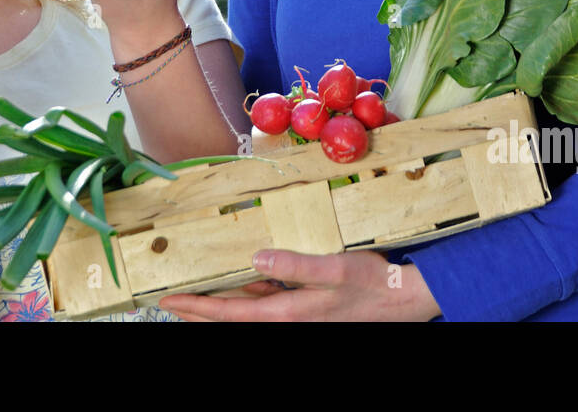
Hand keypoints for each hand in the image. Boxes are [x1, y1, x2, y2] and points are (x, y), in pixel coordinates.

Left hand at [158, 249, 442, 321]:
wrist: (406, 300)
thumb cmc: (375, 285)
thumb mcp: (337, 269)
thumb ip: (296, 265)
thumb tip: (256, 258)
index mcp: (289, 314)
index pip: (231, 314)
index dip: (198, 308)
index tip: (171, 301)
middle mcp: (289, 319)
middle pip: (233, 318)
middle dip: (200, 312)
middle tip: (171, 302)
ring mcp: (298, 316)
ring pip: (249, 311)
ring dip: (221, 305)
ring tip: (196, 295)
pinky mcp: (307, 308)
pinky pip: (268, 303)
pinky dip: (248, 297)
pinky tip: (243, 283)